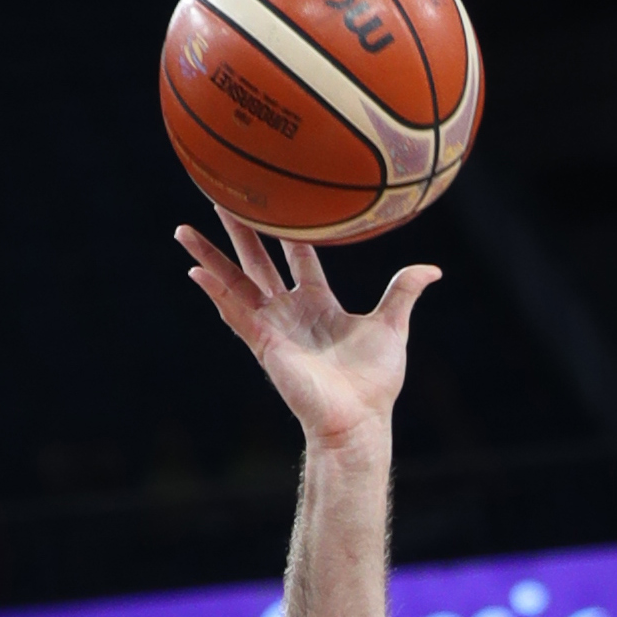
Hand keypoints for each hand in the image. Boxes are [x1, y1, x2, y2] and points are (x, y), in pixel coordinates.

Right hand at [178, 211, 437, 450]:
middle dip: (239, 232)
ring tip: (184, 229)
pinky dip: (215, 292)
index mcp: (318, 303)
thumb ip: (404, 292)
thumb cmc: (375, 381)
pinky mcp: (264, 344)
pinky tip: (194, 271)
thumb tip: (432, 269)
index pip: (298, 257)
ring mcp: (273, 327)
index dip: (289, 230)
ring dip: (210, 257)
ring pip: (235, 283)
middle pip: (258, 262)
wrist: (360, 419)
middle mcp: (290, 312)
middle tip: (221, 197)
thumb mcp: (392, 326)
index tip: (276, 201)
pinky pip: (235, 313)